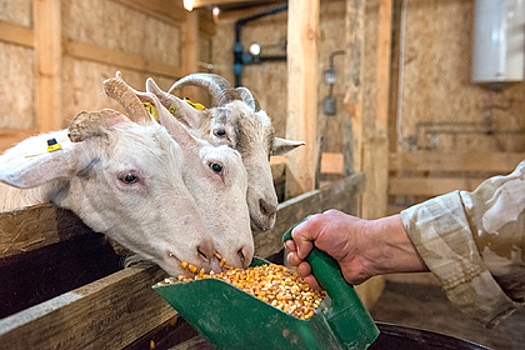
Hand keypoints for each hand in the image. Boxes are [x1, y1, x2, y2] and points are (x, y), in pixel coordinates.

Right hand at [285, 210, 427, 289]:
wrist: (367, 250)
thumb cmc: (347, 233)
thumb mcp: (315, 223)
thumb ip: (298, 233)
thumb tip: (297, 250)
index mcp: (318, 228)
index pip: (296, 237)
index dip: (292, 243)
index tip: (294, 247)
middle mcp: (321, 244)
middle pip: (297, 254)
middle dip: (295, 258)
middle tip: (301, 258)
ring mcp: (326, 260)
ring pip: (304, 269)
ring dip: (302, 270)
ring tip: (309, 268)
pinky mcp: (331, 275)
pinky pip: (315, 281)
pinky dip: (312, 281)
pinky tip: (315, 278)